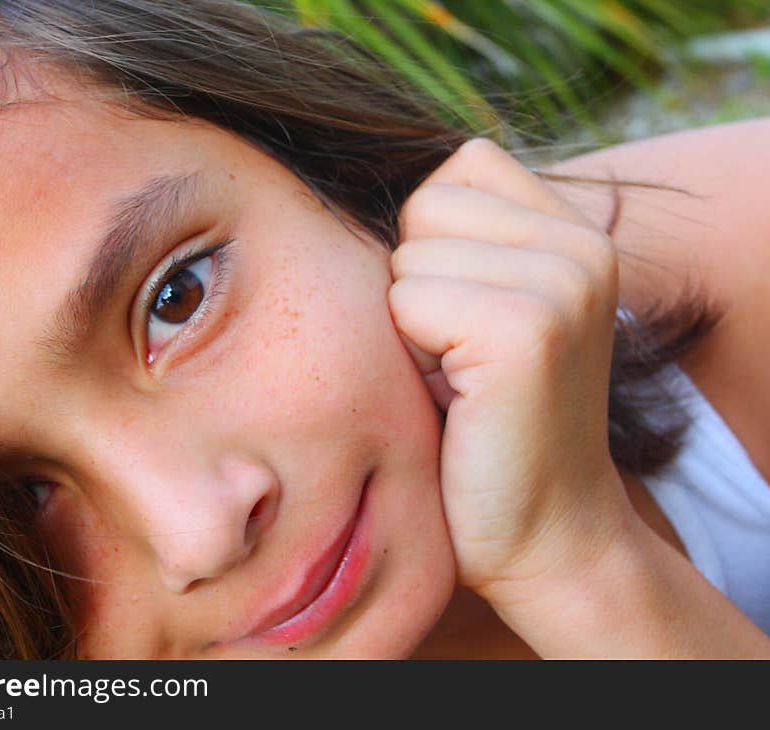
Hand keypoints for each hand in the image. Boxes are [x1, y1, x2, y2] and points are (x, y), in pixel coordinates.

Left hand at [388, 138, 633, 599]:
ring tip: (458, 378)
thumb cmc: (488, 424)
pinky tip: (457, 399)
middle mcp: (585, 244)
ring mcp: (564, 282)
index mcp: (579, 232)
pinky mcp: (529, 330)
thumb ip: (461, 239)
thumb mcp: (483, 309)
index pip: (461, 167)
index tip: (466, 319)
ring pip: (409, 254)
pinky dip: (412, 354)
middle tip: (459, 357)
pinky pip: (408, 300)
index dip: (434, 245)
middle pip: (427, 203)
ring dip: (411, 323)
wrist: (545, 535)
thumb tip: (366, 175)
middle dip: (419, 282)